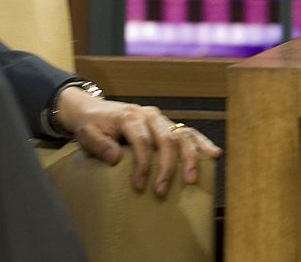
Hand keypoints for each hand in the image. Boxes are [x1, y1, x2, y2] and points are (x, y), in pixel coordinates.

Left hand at [55, 88, 221, 196]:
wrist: (93, 109)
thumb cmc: (92, 125)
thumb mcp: (87, 134)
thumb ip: (99, 144)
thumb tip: (116, 159)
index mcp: (130, 117)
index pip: (142, 140)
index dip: (142, 164)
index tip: (138, 186)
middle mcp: (149, 115)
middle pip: (166, 138)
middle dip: (168, 166)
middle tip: (161, 191)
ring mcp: (161, 119)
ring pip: (182, 134)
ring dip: (190, 157)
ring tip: (192, 179)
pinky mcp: (167, 124)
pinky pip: (188, 132)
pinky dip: (202, 143)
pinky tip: (214, 154)